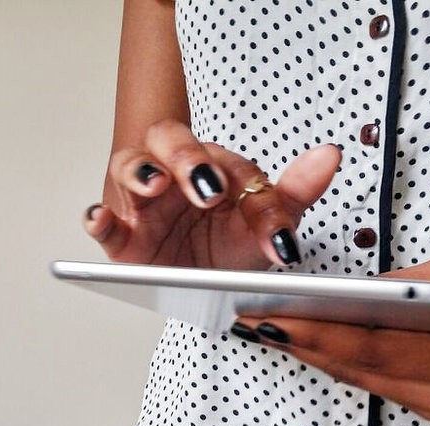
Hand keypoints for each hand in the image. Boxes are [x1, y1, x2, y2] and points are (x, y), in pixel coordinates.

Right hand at [85, 119, 340, 269]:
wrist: (202, 281)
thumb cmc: (230, 241)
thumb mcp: (266, 222)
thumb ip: (295, 191)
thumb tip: (330, 156)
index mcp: (212, 165)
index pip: (230, 165)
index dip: (252, 196)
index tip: (275, 232)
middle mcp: (174, 174)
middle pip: (168, 140)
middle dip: (185, 158)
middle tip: (208, 188)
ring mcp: (143, 202)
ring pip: (129, 167)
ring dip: (140, 173)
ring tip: (153, 186)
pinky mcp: (122, 235)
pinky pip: (103, 219)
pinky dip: (98, 217)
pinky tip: (100, 218)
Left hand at [232, 257, 429, 420]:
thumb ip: (399, 286)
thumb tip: (344, 294)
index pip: (374, 348)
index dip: (318, 334)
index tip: (272, 317)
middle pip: (356, 369)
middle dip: (299, 344)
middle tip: (251, 321)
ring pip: (357, 379)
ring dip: (310, 354)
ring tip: (266, 328)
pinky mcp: (425, 405)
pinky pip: (369, 381)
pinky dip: (335, 360)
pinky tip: (304, 342)